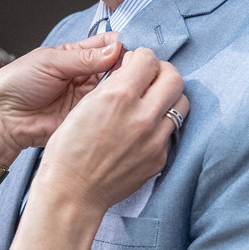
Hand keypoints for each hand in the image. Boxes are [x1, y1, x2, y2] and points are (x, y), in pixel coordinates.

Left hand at [0, 32, 124, 163]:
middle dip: (130, 64)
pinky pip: (109, 110)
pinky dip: (118, 106)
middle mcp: (86, 74)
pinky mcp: (88, 117)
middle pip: (118, 65)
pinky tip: (124, 101)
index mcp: (77, 55)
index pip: (108, 44)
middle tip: (138, 66)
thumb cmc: (18, 83)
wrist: (3, 117)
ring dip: (126, 85)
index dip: (123, 43)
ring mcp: (89, 97)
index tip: (135, 47)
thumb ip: (84, 57)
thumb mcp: (51, 62)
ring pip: (118, 87)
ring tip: (133, 83)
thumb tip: (116, 49)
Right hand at [32, 49, 187, 215]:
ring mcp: (155, 139)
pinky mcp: (159, 157)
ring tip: (152, 103)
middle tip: (150, 78)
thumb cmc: (68, 151)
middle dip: (162, 72)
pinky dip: (160, 125)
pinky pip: (171, 132)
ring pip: (181, 103)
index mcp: (119, 96)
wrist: (73, 191)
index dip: (141, 58)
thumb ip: (112, 85)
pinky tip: (143, 130)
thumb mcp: (84, 106)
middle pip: (174, 77)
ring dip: (168, 97)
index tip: (136, 63)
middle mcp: (142, 115)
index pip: (148, 59)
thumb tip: (130, 70)